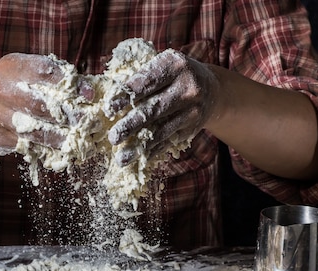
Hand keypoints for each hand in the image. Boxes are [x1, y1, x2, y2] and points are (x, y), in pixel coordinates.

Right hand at [0, 53, 93, 151]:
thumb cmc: (10, 90)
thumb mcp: (24, 74)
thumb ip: (51, 78)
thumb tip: (88, 91)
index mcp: (10, 67)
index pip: (44, 72)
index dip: (70, 84)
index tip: (89, 95)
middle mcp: (0, 89)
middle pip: (40, 104)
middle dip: (68, 114)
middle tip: (89, 121)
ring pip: (34, 129)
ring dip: (60, 136)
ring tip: (79, 139)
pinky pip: (28, 144)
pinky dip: (48, 148)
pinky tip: (64, 149)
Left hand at [107, 49, 218, 165]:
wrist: (212, 89)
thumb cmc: (173, 75)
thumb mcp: (162, 64)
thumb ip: (139, 75)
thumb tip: (105, 93)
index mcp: (175, 65)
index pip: (147, 82)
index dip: (127, 95)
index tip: (108, 108)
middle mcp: (188, 87)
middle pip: (155, 109)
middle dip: (131, 125)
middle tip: (113, 137)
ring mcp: (193, 109)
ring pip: (162, 130)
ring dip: (139, 146)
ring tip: (121, 157)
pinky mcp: (193, 127)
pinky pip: (169, 141)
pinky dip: (152, 151)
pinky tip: (138, 158)